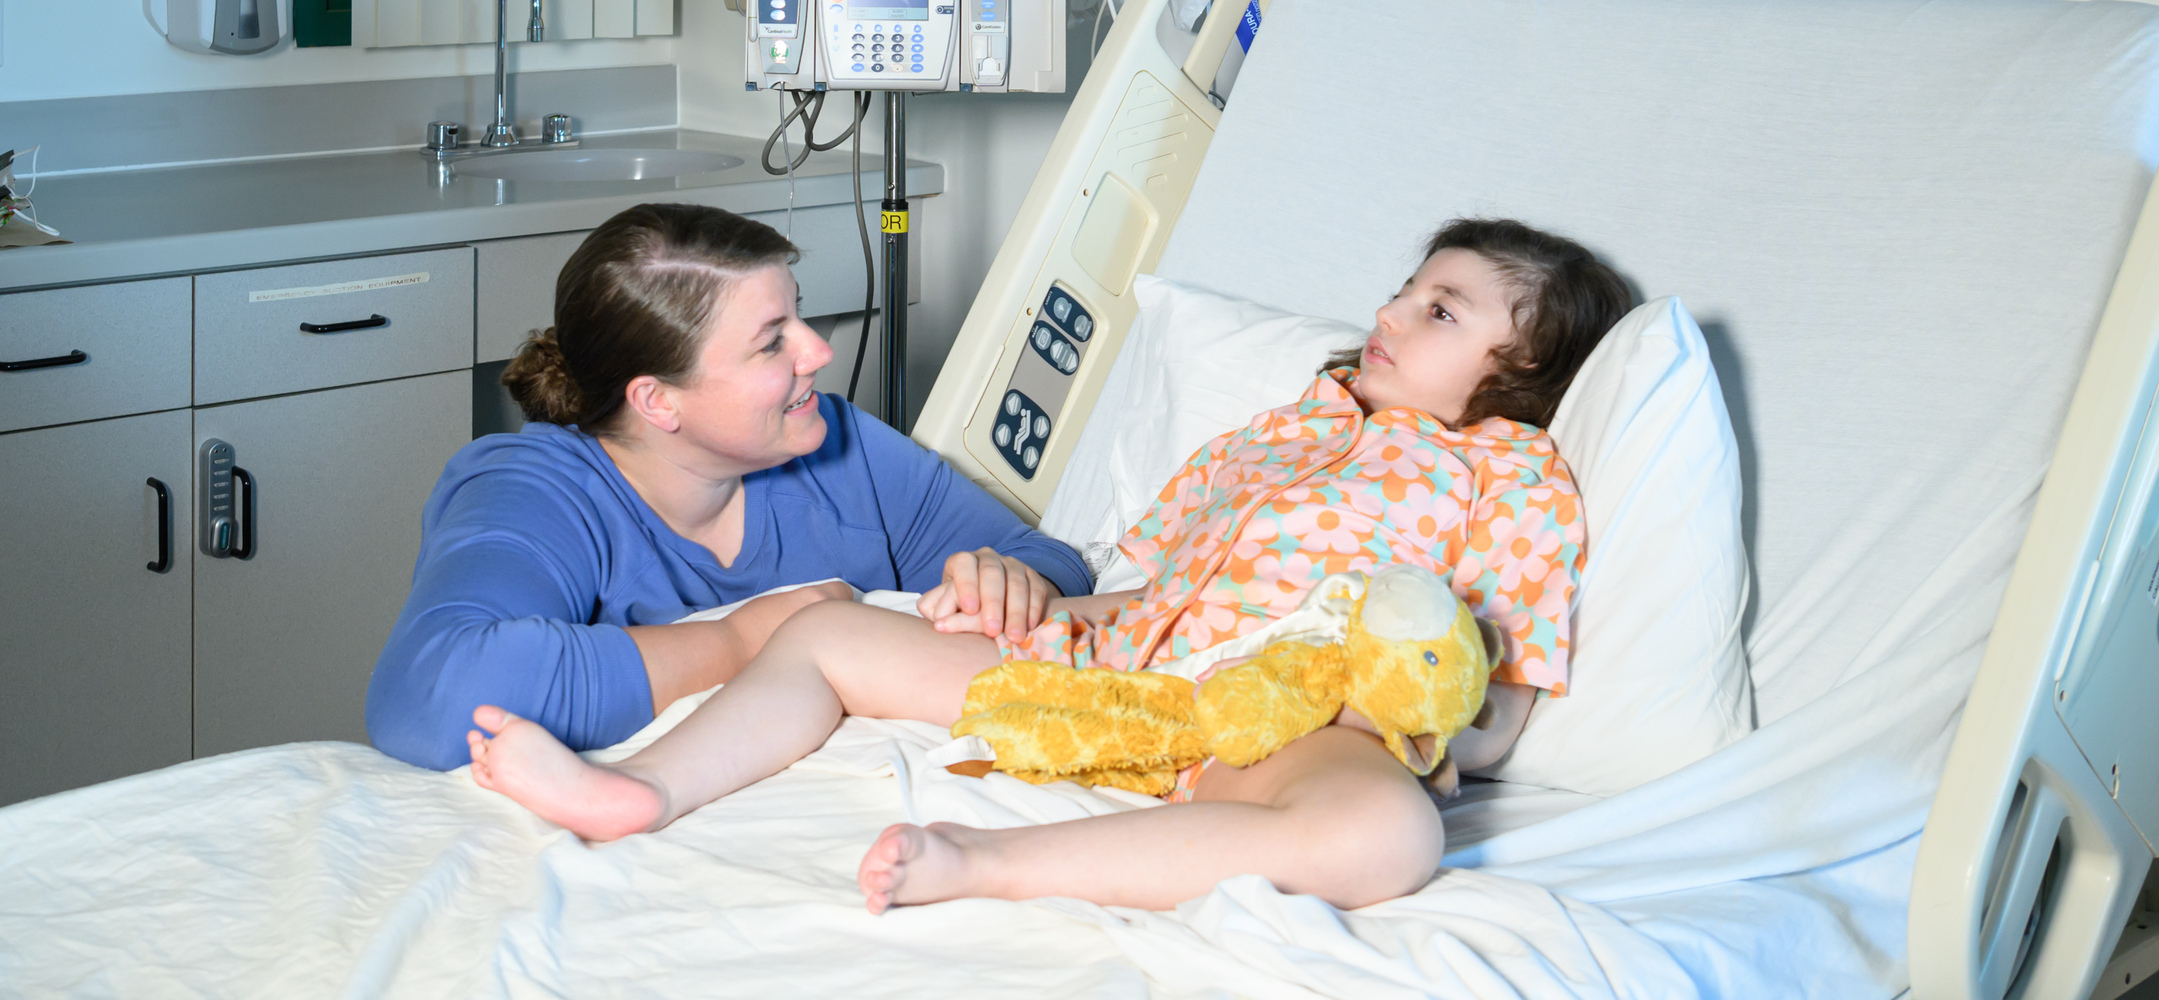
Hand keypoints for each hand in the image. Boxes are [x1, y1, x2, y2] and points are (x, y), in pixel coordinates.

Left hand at [916, 548, 1060, 639]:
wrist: (985, 603)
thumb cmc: (958, 607)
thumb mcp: (942, 605)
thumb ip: (938, 610)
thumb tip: (938, 620)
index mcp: (962, 561)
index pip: (964, 565)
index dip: (967, 586)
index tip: (969, 610)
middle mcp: (988, 558)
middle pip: (992, 574)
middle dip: (993, 603)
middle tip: (992, 630)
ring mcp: (1012, 565)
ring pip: (1017, 583)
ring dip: (1016, 611)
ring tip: (1014, 637)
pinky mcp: (1031, 576)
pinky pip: (1036, 588)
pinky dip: (1034, 608)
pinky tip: (1029, 627)